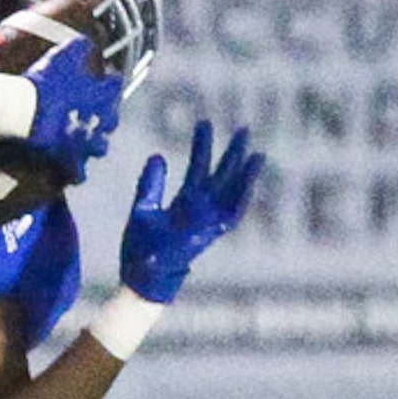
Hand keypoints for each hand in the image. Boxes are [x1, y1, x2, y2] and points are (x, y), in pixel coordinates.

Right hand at [21, 35, 122, 180]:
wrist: (26, 109)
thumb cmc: (44, 81)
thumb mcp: (63, 55)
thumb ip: (78, 47)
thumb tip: (86, 41)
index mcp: (97, 95)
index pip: (113, 87)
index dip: (112, 82)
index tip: (111, 79)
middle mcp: (96, 120)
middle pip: (110, 120)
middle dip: (108, 117)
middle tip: (100, 114)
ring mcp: (83, 141)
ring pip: (98, 147)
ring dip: (95, 144)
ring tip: (89, 143)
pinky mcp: (67, 159)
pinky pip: (76, 173)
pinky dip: (75, 173)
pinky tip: (74, 173)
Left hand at [120, 121, 261, 301]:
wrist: (141, 275)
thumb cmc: (141, 248)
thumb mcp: (143, 209)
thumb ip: (150, 185)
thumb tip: (158, 156)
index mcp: (185, 203)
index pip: (198, 169)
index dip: (202, 147)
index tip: (205, 123)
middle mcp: (201, 210)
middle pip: (221, 176)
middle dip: (232, 154)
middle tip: (244, 129)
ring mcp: (207, 222)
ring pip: (232, 193)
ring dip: (245, 174)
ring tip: (256, 153)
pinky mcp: (209, 234)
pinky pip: (231, 214)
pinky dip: (242, 197)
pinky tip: (250, 180)